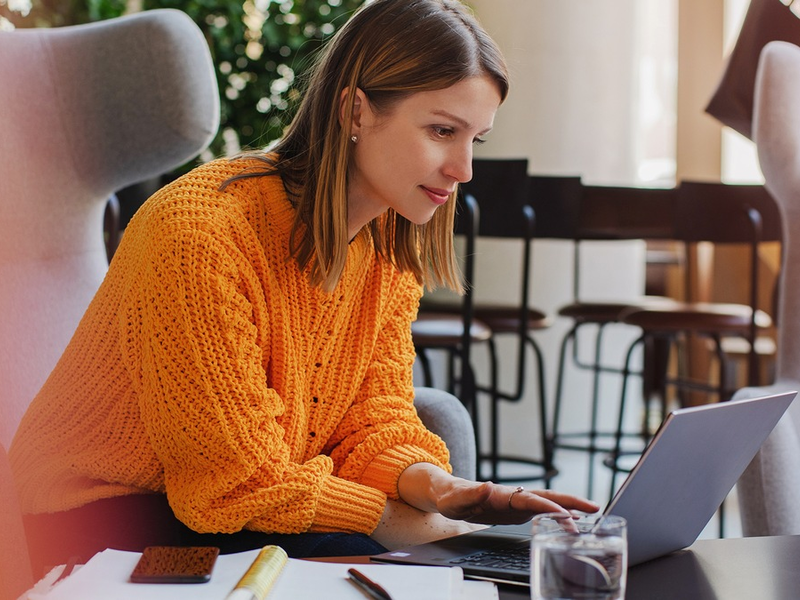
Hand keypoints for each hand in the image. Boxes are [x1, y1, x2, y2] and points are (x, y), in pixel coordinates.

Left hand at [434, 479, 599, 524]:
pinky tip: (572, 523)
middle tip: (594, 508)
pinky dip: (559, 516)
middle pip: (547, 497)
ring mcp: (518, 503)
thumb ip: (472, 494)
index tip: (566, 514)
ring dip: (569, 509)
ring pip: (548, 504)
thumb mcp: (457, 498)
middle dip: (570, 502)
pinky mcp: (517, 510)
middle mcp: (514, 496)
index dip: (547, 508)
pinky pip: (542, 513)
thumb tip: (486, 487)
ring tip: (592, 517)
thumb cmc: (452, 497)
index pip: (530, 500)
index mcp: (502, 494)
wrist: (450, 494)